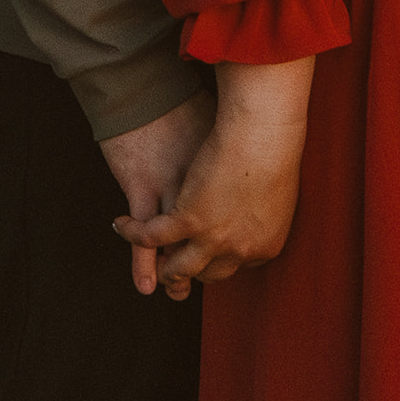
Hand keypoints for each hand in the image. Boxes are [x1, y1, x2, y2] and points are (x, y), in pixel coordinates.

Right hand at [114, 56, 313, 300]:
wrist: (264, 126)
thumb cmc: (274, 145)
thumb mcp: (277, 191)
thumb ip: (264, 211)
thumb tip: (256, 212)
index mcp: (266, 246)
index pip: (233, 266)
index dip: (215, 259)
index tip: (204, 250)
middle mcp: (239, 251)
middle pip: (206, 274)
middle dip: (188, 271)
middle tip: (170, 267)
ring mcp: (212, 238)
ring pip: (176, 269)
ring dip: (160, 268)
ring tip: (147, 260)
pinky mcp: (186, 219)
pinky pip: (151, 238)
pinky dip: (132, 234)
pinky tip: (122, 224)